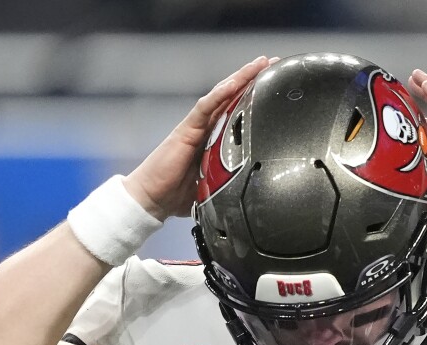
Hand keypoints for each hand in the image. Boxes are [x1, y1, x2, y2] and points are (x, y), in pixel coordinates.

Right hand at [124, 57, 273, 219]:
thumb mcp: (214, 187)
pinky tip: (233, 83)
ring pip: (221, 95)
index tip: (274, 84)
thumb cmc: (176, 194)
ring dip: (240, 78)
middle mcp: (206, 127)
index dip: (255, 96)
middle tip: (273, 63)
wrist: (151, 199)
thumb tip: (252, 193)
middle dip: (252, 78)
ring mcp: (196, 126)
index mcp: (214, 138)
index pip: (237, 110)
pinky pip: (204, 108)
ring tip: (259, 64)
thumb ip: (230, 182)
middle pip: (232, 96)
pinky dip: (218, 95)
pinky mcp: (186, 130)